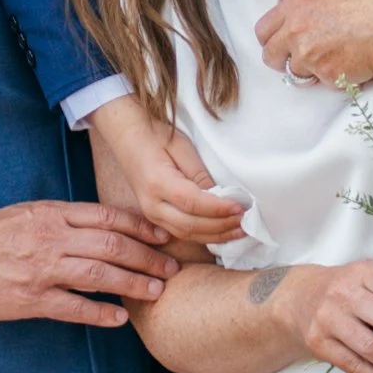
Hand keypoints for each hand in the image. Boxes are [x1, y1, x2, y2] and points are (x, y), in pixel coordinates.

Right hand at [0, 201, 177, 328]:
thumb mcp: (26, 213)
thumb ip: (62, 218)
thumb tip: (101, 226)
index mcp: (52, 214)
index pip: (108, 217)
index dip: (141, 227)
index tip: (163, 236)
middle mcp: (52, 238)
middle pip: (113, 245)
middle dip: (148, 257)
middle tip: (171, 268)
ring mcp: (42, 270)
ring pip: (100, 276)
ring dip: (133, 284)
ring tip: (156, 291)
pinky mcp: (31, 300)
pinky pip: (74, 308)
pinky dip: (100, 315)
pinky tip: (120, 319)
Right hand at [89, 101, 249, 250]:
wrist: (126, 137)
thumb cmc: (154, 136)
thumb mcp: (181, 147)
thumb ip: (200, 174)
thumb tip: (221, 196)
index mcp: (157, 183)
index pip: (194, 203)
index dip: (219, 209)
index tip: (241, 208)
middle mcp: (151, 204)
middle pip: (191, 225)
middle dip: (221, 226)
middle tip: (245, 222)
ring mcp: (150, 214)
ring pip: (186, 234)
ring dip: (215, 235)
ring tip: (239, 231)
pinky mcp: (154, 217)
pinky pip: (181, 233)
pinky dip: (204, 236)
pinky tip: (221, 233)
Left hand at [255, 0, 372, 91]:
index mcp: (297, 3)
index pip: (264, 28)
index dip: (275, 34)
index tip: (288, 37)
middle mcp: (297, 31)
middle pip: (270, 55)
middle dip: (283, 56)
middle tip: (303, 54)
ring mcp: (310, 56)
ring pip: (295, 71)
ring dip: (309, 67)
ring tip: (332, 57)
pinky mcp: (328, 75)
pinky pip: (321, 81)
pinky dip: (332, 76)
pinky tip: (349, 63)